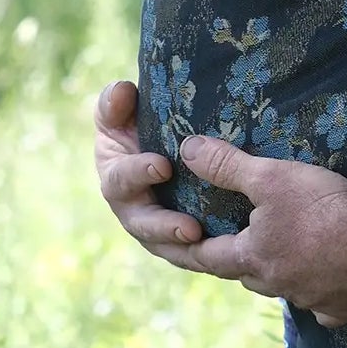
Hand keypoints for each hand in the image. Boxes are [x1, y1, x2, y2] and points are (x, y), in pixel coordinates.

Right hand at [92, 80, 208, 271]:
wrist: (168, 146)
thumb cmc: (140, 126)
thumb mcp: (124, 113)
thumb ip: (116, 103)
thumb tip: (122, 91)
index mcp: (115, 177)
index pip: (122, 180)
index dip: (139, 173)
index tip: (164, 165)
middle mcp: (131, 209)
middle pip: (143, 225)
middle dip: (165, 227)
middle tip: (191, 228)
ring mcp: (154, 230)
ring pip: (168, 248)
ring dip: (187, 250)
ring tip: (209, 244)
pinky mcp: (179, 241)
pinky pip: (191, 255)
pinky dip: (207, 256)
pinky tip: (230, 253)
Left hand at [177, 136, 346, 324]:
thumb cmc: (323, 205)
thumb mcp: (271, 176)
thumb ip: (227, 166)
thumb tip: (188, 150)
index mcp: (254, 257)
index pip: (209, 256)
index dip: (190, 248)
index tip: (180, 244)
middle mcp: (278, 285)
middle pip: (246, 277)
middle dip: (236, 262)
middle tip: (231, 248)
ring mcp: (312, 301)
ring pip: (283, 291)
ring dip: (276, 277)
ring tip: (278, 260)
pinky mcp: (343, 308)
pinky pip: (324, 308)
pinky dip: (320, 298)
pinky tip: (325, 288)